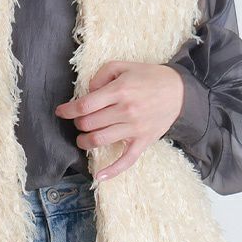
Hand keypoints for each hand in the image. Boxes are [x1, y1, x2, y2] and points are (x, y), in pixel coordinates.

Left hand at [54, 60, 183, 181]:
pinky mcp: (143, 141)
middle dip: (78, 124)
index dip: (68, 110)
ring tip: (82, 138)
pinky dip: (112, 170)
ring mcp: (134, 129)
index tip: (61, 112)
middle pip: (89, 124)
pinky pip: (126, 160)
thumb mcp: (124, 66)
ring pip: (99, 141)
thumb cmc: (149, 77)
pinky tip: (99, 176)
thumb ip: (101, 75)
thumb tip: (88, 92)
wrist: (180, 92)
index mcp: (119, 91)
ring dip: (84, 142)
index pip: (85, 105)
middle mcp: (126, 111)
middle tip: (78, 121)